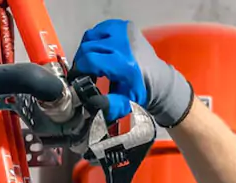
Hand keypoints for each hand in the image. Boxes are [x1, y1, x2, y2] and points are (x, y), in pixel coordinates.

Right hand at [73, 19, 193, 125]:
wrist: (157, 78)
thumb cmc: (139, 90)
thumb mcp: (125, 102)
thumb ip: (109, 104)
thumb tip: (92, 102)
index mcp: (125, 64)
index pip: (91, 60)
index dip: (80, 69)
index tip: (77, 77)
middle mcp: (124, 44)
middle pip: (88, 47)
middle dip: (82, 61)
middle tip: (84, 72)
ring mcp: (124, 31)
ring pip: (91, 36)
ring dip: (87, 49)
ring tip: (91, 62)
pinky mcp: (124, 26)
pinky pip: (100, 29)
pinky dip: (96, 40)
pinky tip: (99, 51)